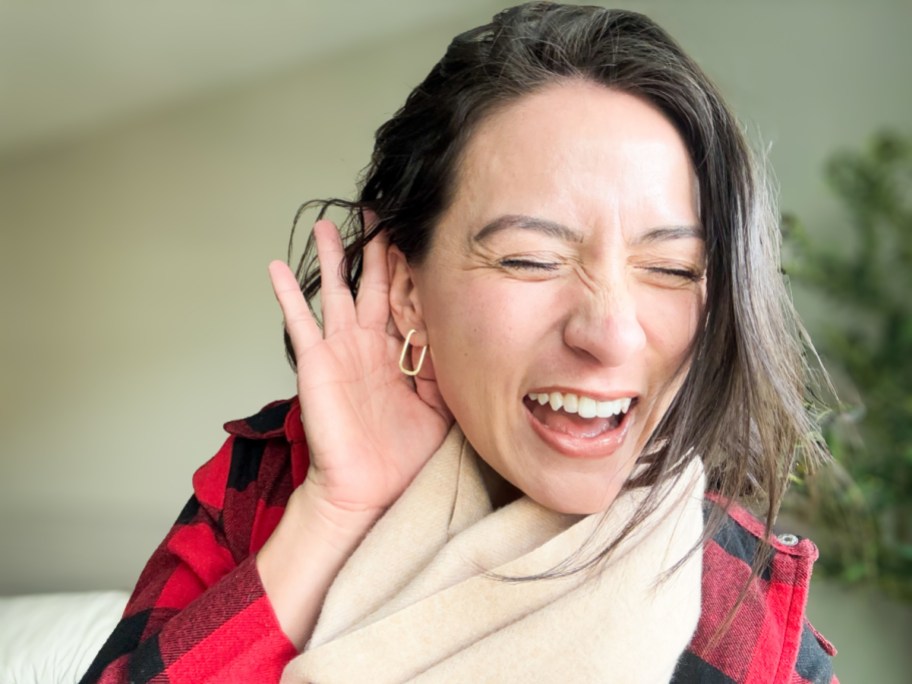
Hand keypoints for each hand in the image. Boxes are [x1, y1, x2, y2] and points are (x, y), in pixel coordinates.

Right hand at [268, 219, 452, 520]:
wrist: (368, 489)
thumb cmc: (401, 457)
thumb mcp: (440, 407)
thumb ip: (444, 369)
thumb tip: (458, 336)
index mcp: (398, 354)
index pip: (407, 301)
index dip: (412, 271)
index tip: (419, 236)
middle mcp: (369, 345)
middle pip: (373, 285)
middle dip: (376, 250)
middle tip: (377, 214)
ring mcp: (341, 349)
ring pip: (336, 291)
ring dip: (332, 258)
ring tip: (327, 225)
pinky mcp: (317, 361)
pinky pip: (299, 321)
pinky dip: (288, 294)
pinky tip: (277, 267)